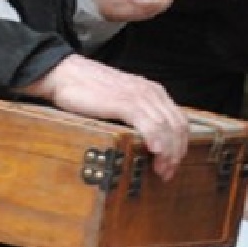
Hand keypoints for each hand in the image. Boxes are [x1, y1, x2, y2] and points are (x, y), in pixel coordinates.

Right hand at [19, 54, 189, 179]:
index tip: (172, 164)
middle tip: (167, 173)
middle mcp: (151, 92)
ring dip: (167, 152)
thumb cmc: (90, 90)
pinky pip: (148, 123)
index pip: (179, 121)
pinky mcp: (124, 101)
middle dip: (176, 153)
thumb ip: (137, 113)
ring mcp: (139, 96)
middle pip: (177, 126)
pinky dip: (156, 139)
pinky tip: (155, 151)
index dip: (180, 145)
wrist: (67, 74)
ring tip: (160, 169)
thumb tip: (147, 140)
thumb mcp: (122, 100)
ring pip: (166, 127)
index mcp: (153, 91)